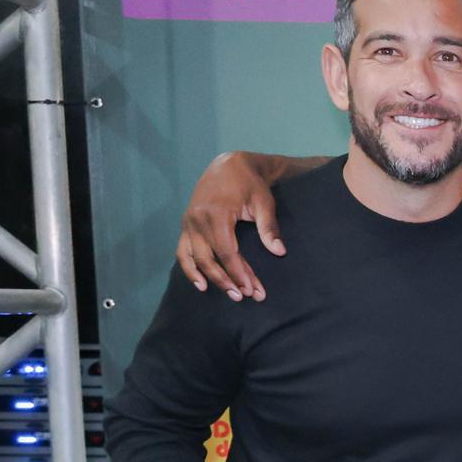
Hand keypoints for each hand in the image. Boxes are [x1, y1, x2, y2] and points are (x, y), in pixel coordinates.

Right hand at [176, 152, 284, 301]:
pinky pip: (183, 250)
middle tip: (244, 297)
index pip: (227, 252)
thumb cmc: (250, 184)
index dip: (239, 273)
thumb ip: (269, 228)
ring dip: (208, 277)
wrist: (229, 165)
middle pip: (210, 258)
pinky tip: (200, 283)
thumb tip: (278, 251)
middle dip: (227, 280)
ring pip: (193, 257)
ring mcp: (188, 222)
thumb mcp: (264, 202)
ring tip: (225, 293)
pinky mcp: (186, 224)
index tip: (252, 290)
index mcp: (216, 214)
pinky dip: (188, 267)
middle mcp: (197, 219)